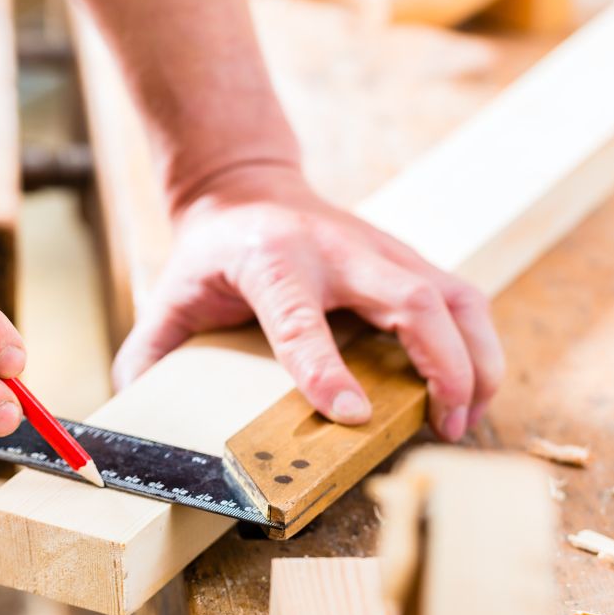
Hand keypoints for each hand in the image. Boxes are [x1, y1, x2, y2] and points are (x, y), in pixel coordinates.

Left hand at [114, 165, 503, 440]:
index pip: (301, 320)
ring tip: (469, 414)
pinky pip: (460, 297)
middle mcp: (337, 251)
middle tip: (445, 427)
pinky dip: (477, 342)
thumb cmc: (213, 250)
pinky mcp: (404, 256)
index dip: (326, 369)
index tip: (352, 417)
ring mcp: (379, 249)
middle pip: (412, 302)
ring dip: (477, 359)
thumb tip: (136, 410)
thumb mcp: (170, 295)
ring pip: (455, 297)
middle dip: (444, 368)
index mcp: (272, 262)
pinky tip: (471, 381)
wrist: (249, 187)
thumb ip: (151, 350)